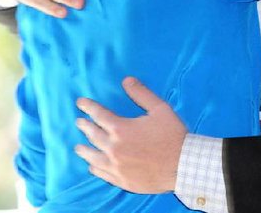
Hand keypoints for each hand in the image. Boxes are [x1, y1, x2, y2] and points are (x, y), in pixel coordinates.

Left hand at [75, 77, 186, 193]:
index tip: (80, 103)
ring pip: (93, 156)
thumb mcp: (160, 108)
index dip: (88, 107)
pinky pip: (102, 173)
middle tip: (79, 122)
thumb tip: (127, 80)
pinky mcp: (122, 180)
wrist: (182, 165)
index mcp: (121, 129)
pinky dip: (94, 167)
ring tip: (78, 146)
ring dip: (84, 149)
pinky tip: (92, 165)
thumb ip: (141, 94)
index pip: (99, 115)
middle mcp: (114, 148)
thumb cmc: (172, 135)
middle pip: (93, 135)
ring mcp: (116, 166)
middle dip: (84, 126)